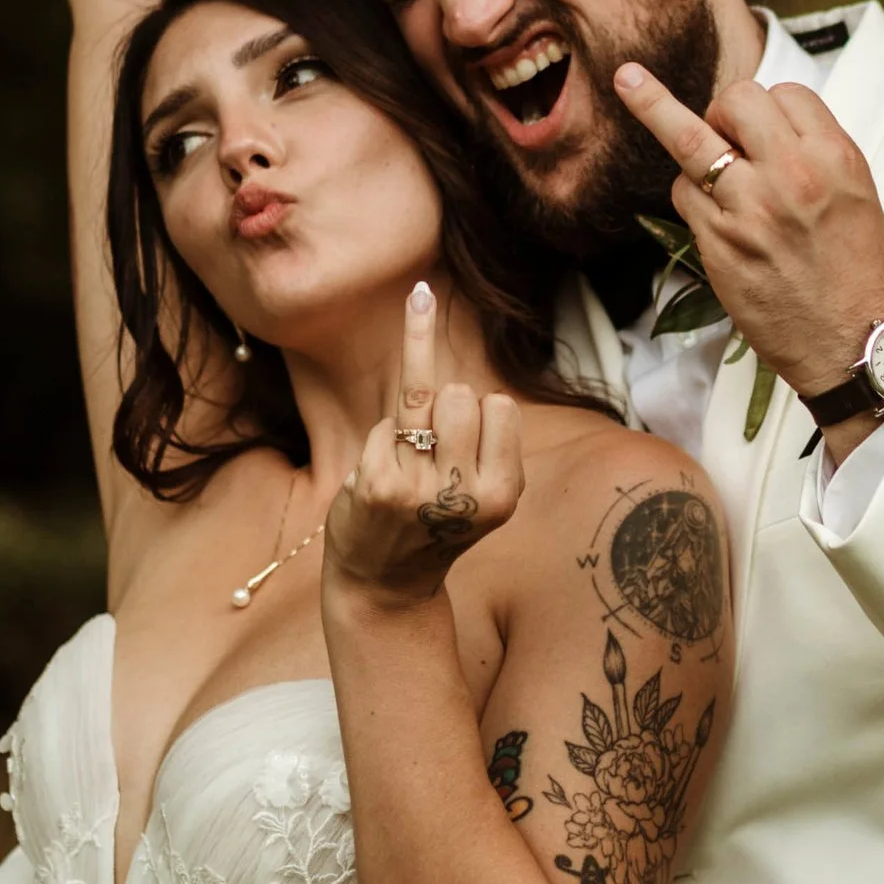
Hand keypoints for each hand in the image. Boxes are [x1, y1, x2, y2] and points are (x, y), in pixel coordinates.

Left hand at [324, 281, 524, 608]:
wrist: (386, 585)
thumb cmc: (435, 520)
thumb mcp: (481, 487)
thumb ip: (480, 425)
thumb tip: (419, 297)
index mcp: (505, 494)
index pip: (499, 404)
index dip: (479, 416)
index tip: (468, 454)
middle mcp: (469, 494)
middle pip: (462, 394)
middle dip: (445, 411)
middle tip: (432, 463)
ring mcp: (422, 490)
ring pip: (425, 399)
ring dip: (413, 421)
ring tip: (409, 466)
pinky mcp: (379, 486)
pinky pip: (385, 423)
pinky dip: (381, 441)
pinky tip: (377, 480)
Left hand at [611, 63, 883, 441]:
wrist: (856, 342)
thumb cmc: (858, 273)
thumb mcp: (856, 194)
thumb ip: (812, 153)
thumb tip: (762, 123)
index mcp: (835, 157)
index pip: (786, 92)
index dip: (767, 105)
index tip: (762, 125)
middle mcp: (792, 174)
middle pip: (737, 99)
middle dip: (723, 109)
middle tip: (724, 135)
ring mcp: (750, 208)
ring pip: (689, 137)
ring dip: (660, 114)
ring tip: (627, 79)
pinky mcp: (719, 243)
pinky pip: (682, 193)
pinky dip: (689, 195)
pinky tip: (709, 212)